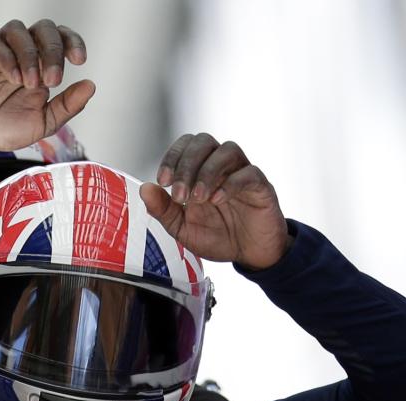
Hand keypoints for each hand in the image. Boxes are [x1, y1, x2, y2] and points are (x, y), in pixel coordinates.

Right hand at [0, 19, 95, 152]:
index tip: (79, 60)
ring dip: (30, 55)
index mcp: (42, 65)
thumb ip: (67, 106)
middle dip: (53, 50)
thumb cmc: (6, 127)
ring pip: (18, 30)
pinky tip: (14, 78)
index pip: (61, 38)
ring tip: (30, 83)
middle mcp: (22, 54)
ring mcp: (0, 52)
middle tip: (53, 79)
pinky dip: (8, 58)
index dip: (72, 42)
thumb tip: (90, 85)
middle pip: (43, 29)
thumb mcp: (43, 123)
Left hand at [139, 134, 289, 269]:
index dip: (172, 157)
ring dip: (208, 172)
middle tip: (180, 194)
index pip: (185, 146)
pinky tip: (217, 200)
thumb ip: (164, 210)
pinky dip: (230, 184)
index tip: (163, 181)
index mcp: (199, 171)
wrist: (249, 254)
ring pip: (227, 150)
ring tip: (198, 198)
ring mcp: (241, 173)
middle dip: (186, 165)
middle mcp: (220, 166)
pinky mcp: (260, 186)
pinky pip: (248, 173)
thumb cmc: (218, 237)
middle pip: (204, 141)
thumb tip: (145, 189)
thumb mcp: (183, 229)